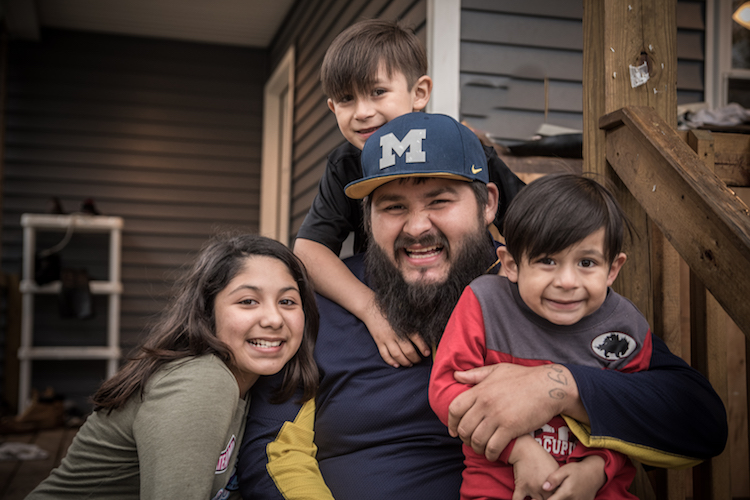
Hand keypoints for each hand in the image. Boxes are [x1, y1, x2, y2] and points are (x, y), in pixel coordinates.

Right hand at [363, 302, 429, 367]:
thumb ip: (412, 324)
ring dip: (405, 362)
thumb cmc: (389, 311)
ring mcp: (386, 338)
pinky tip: (397, 365)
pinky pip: (385, 355)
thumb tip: (423, 332)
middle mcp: (396, 333)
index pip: (417, 338)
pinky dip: (391, 361)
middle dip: (415, 358)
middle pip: (408, 351)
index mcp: (404, 326)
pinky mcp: (379, 341)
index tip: (427, 353)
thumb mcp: (403, 316)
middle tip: (419, 360)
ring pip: (397, 355)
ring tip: (410, 364)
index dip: (423, 347)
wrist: (372, 308)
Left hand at [447, 363, 582, 460]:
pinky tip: (493, 454)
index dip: (450, 422)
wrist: (548, 386)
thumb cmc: (523, 377)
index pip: (454, 408)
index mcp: (480, 390)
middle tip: (470, 441)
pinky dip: (490, 454)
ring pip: (477, 439)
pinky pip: (493, 447)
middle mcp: (485, 403)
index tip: (453, 431)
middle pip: (464, 427)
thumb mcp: (497, 370)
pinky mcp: (511, 428)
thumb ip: (475, 374)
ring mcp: (497, 416)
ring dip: (477, 448)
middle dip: (464, 438)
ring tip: (482, 448)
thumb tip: (455, 375)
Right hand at [509, 435, 558, 499]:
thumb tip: (561, 490)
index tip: (555, 496)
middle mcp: (543, 488)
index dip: (557, 498)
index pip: (558, 497)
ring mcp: (532, 488)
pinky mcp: (521, 487)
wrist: (526, 449)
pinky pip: (517, 499)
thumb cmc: (541, 457)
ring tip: (535, 499)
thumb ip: (558, 481)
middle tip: (544, 497)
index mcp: (553, 484)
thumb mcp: (555, 468)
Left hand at [544, 455, 605, 499]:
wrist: (594, 474)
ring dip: (557, 499)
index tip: (533, 499)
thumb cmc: (577, 470)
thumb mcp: (565, 470)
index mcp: (567, 492)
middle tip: (539, 497)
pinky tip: (560, 496)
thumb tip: (544, 487)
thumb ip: (554, 478)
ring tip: (551, 495)